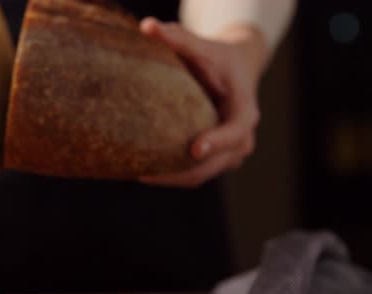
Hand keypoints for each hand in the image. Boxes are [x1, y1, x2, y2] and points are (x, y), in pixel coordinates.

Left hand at [138, 18, 266, 187]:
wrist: (236, 71)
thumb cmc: (217, 58)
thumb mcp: (204, 47)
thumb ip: (178, 38)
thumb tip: (146, 26)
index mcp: (245, 110)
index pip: (236, 131)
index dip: (217, 141)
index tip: (194, 148)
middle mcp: (242, 137)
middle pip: (215, 163)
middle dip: (181, 171)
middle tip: (145, 172)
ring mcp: (230, 152)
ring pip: (202, 174)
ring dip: (173, 177)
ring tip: (138, 172)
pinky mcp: (216, 159)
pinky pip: (195, 174)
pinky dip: (172, 175)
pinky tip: (144, 169)